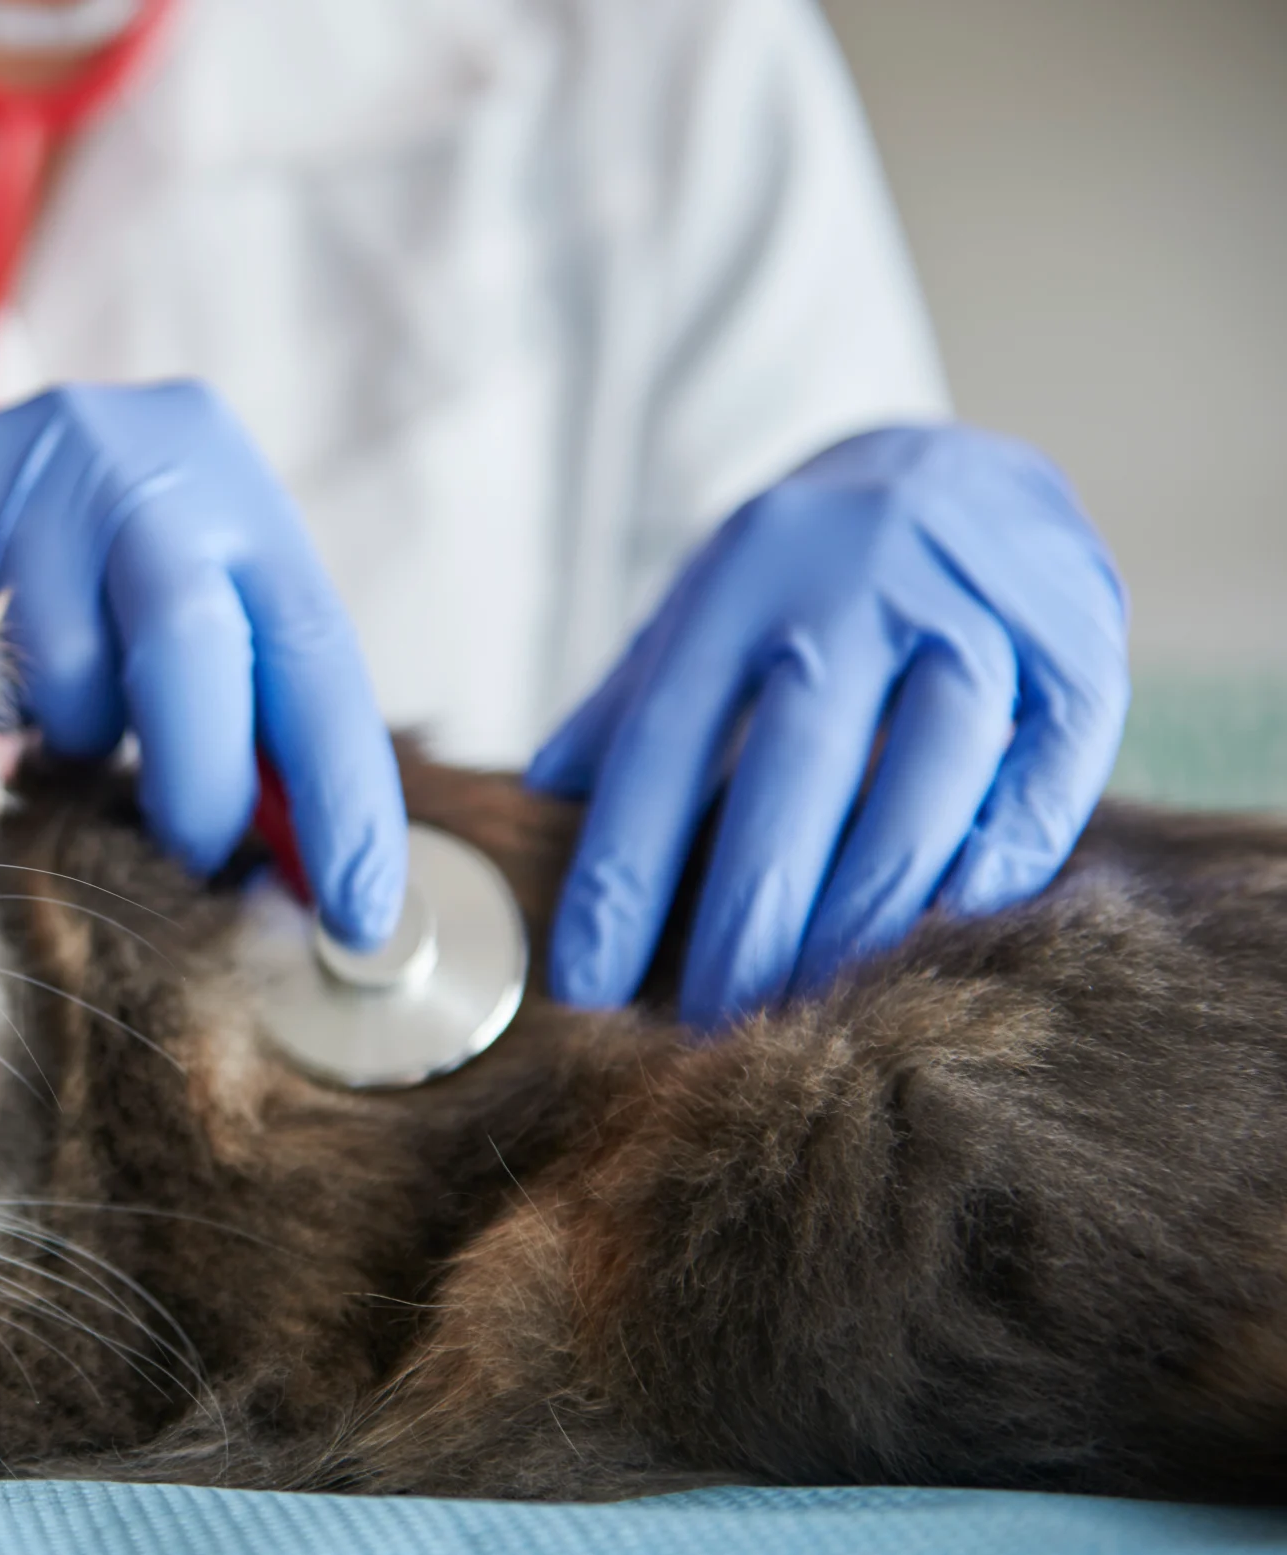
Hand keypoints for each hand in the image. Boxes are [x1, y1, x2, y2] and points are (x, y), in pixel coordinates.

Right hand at [0, 381, 408, 947]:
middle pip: (188, 639)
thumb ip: (244, 721)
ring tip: (47, 728)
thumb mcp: (182, 621)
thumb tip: (307, 879)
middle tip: (191, 857)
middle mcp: (129, 456)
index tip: (358, 912)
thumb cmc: (79, 595)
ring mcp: (13, 470)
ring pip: (61, 672)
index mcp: (228, 482)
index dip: (340, 792)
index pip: (309, 647)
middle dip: (199, 781)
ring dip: (69, 741)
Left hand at [529, 424, 1128, 1026]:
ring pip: (925, 778)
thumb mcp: (700, 611)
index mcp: (743, 575)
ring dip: (867, 908)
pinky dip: (994, 862)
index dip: (624, 870)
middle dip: (749, 915)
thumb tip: (535, 804)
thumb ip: (625, 707)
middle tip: (710, 1026)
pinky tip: (945, 934)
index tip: (588, 981)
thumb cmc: (801, 578)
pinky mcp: (1080, 644)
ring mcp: (978, 605)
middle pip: (799, 770)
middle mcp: (860, 578)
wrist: (959, 467)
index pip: (666, 741)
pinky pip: (1042, 773)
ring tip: (817, 1005)